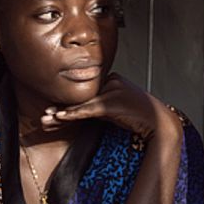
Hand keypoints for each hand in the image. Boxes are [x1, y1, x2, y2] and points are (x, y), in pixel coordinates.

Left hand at [39, 74, 181, 142]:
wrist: (159, 123)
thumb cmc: (137, 118)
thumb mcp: (114, 110)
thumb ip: (97, 107)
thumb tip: (75, 113)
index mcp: (111, 79)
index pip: (84, 94)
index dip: (66, 106)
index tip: (51, 115)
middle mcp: (111, 81)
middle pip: (80, 97)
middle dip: (60, 110)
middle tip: (43, 118)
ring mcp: (112, 90)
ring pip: (82, 103)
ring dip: (62, 114)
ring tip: (45, 120)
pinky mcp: (113, 101)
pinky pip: (89, 109)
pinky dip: (74, 114)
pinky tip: (60, 117)